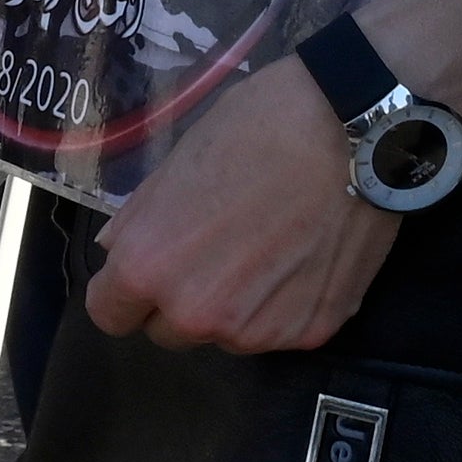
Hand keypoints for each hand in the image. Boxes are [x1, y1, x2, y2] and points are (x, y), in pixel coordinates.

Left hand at [83, 51, 397, 353]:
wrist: (352, 129)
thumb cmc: (256, 128)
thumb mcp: (178, 161)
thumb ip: (141, 220)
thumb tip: (117, 251)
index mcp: (151, 268)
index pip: (108, 314)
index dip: (121, 291)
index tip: (144, 270)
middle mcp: (199, 314)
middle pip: (167, 331)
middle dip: (179, 300)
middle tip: (213, 250)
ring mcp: (258, 332)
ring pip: (225, 333)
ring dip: (233, 305)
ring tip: (268, 245)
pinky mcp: (310, 333)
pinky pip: (277, 329)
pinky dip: (284, 304)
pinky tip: (304, 255)